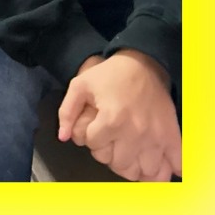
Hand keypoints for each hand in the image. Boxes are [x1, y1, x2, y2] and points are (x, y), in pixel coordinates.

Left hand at [58, 50, 180, 180]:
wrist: (142, 65)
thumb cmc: (109, 75)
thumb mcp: (80, 85)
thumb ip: (67, 111)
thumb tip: (63, 137)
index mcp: (111, 120)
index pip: (95, 147)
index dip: (91, 138)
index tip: (95, 129)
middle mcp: (135, 133)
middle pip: (119, 165)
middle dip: (110, 156)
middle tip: (111, 142)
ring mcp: (156, 137)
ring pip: (145, 173)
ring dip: (135, 167)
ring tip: (129, 154)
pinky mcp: (172, 137)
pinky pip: (174, 168)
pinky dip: (165, 171)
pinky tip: (156, 163)